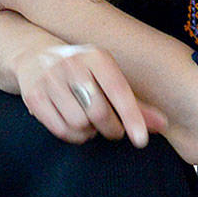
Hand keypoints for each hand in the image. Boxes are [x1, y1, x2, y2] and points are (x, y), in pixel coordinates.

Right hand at [14, 43, 167, 147]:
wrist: (35, 56)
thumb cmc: (83, 71)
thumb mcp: (108, 77)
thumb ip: (135, 103)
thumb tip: (163, 124)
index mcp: (96, 56)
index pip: (118, 91)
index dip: (132, 117)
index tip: (141, 140)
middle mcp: (72, 64)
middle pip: (99, 112)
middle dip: (111, 129)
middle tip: (114, 130)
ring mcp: (50, 79)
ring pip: (79, 124)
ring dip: (90, 132)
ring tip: (90, 122)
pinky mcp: (34, 96)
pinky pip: (61, 130)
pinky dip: (74, 136)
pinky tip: (76, 126)